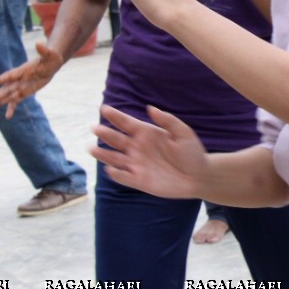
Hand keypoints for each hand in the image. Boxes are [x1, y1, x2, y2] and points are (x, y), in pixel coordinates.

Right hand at [0, 41, 64, 118]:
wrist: (51, 63)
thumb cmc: (51, 57)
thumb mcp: (50, 54)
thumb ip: (44, 50)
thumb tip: (39, 43)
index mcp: (23, 70)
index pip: (9, 76)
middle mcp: (19, 79)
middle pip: (6, 88)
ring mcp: (21, 86)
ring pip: (9, 95)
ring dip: (0, 101)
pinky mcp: (25, 92)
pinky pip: (17, 101)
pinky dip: (12, 108)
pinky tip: (8, 116)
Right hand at [92, 105, 210, 198]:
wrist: (198, 176)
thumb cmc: (192, 152)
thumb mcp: (183, 133)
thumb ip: (167, 120)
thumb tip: (150, 108)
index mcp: (147, 133)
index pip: (127, 123)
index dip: (115, 116)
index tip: (104, 108)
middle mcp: (138, 147)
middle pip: (117, 139)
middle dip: (105, 133)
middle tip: (94, 127)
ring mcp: (137, 164)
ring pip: (114, 158)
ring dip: (102, 154)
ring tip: (91, 148)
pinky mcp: (139, 180)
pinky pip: (123, 176)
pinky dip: (116, 173)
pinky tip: (110, 169)